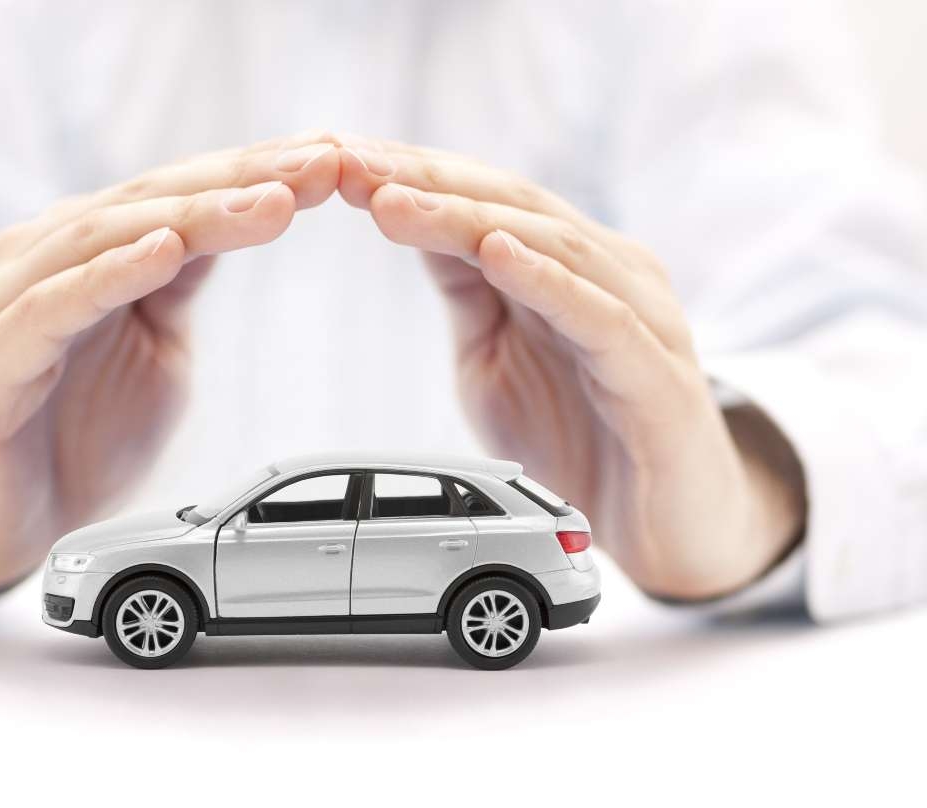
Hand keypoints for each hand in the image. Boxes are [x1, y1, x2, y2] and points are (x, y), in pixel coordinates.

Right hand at [0, 132, 340, 597]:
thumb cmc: (72, 438)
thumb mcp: (154, 348)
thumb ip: (182, 284)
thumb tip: (243, 217)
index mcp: (82, 253)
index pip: (177, 196)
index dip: (255, 174)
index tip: (330, 160)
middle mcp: (39, 260)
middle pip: (148, 202)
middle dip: (240, 181)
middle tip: (319, 165)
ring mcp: (2, 306)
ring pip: (103, 239)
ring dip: (192, 215)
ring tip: (268, 201)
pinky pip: (51, 308)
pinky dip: (109, 275)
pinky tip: (164, 251)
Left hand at [338, 135, 805, 597]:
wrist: (665, 533)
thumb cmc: (581, 439)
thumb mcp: (495, 358)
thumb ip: (466, 293)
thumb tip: (407, 219)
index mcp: (570, 266)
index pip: (486, 200)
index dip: (413, 176)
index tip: (339, 160)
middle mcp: (611, 275)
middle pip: (514, 206)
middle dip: (426, 183)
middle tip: (351, 166)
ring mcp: (642, 319)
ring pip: (553, 247)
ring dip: (468, 219)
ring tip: (396, 200)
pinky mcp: (658, 377)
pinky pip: (602, 318)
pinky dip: (548, 281)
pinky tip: (499, 253)